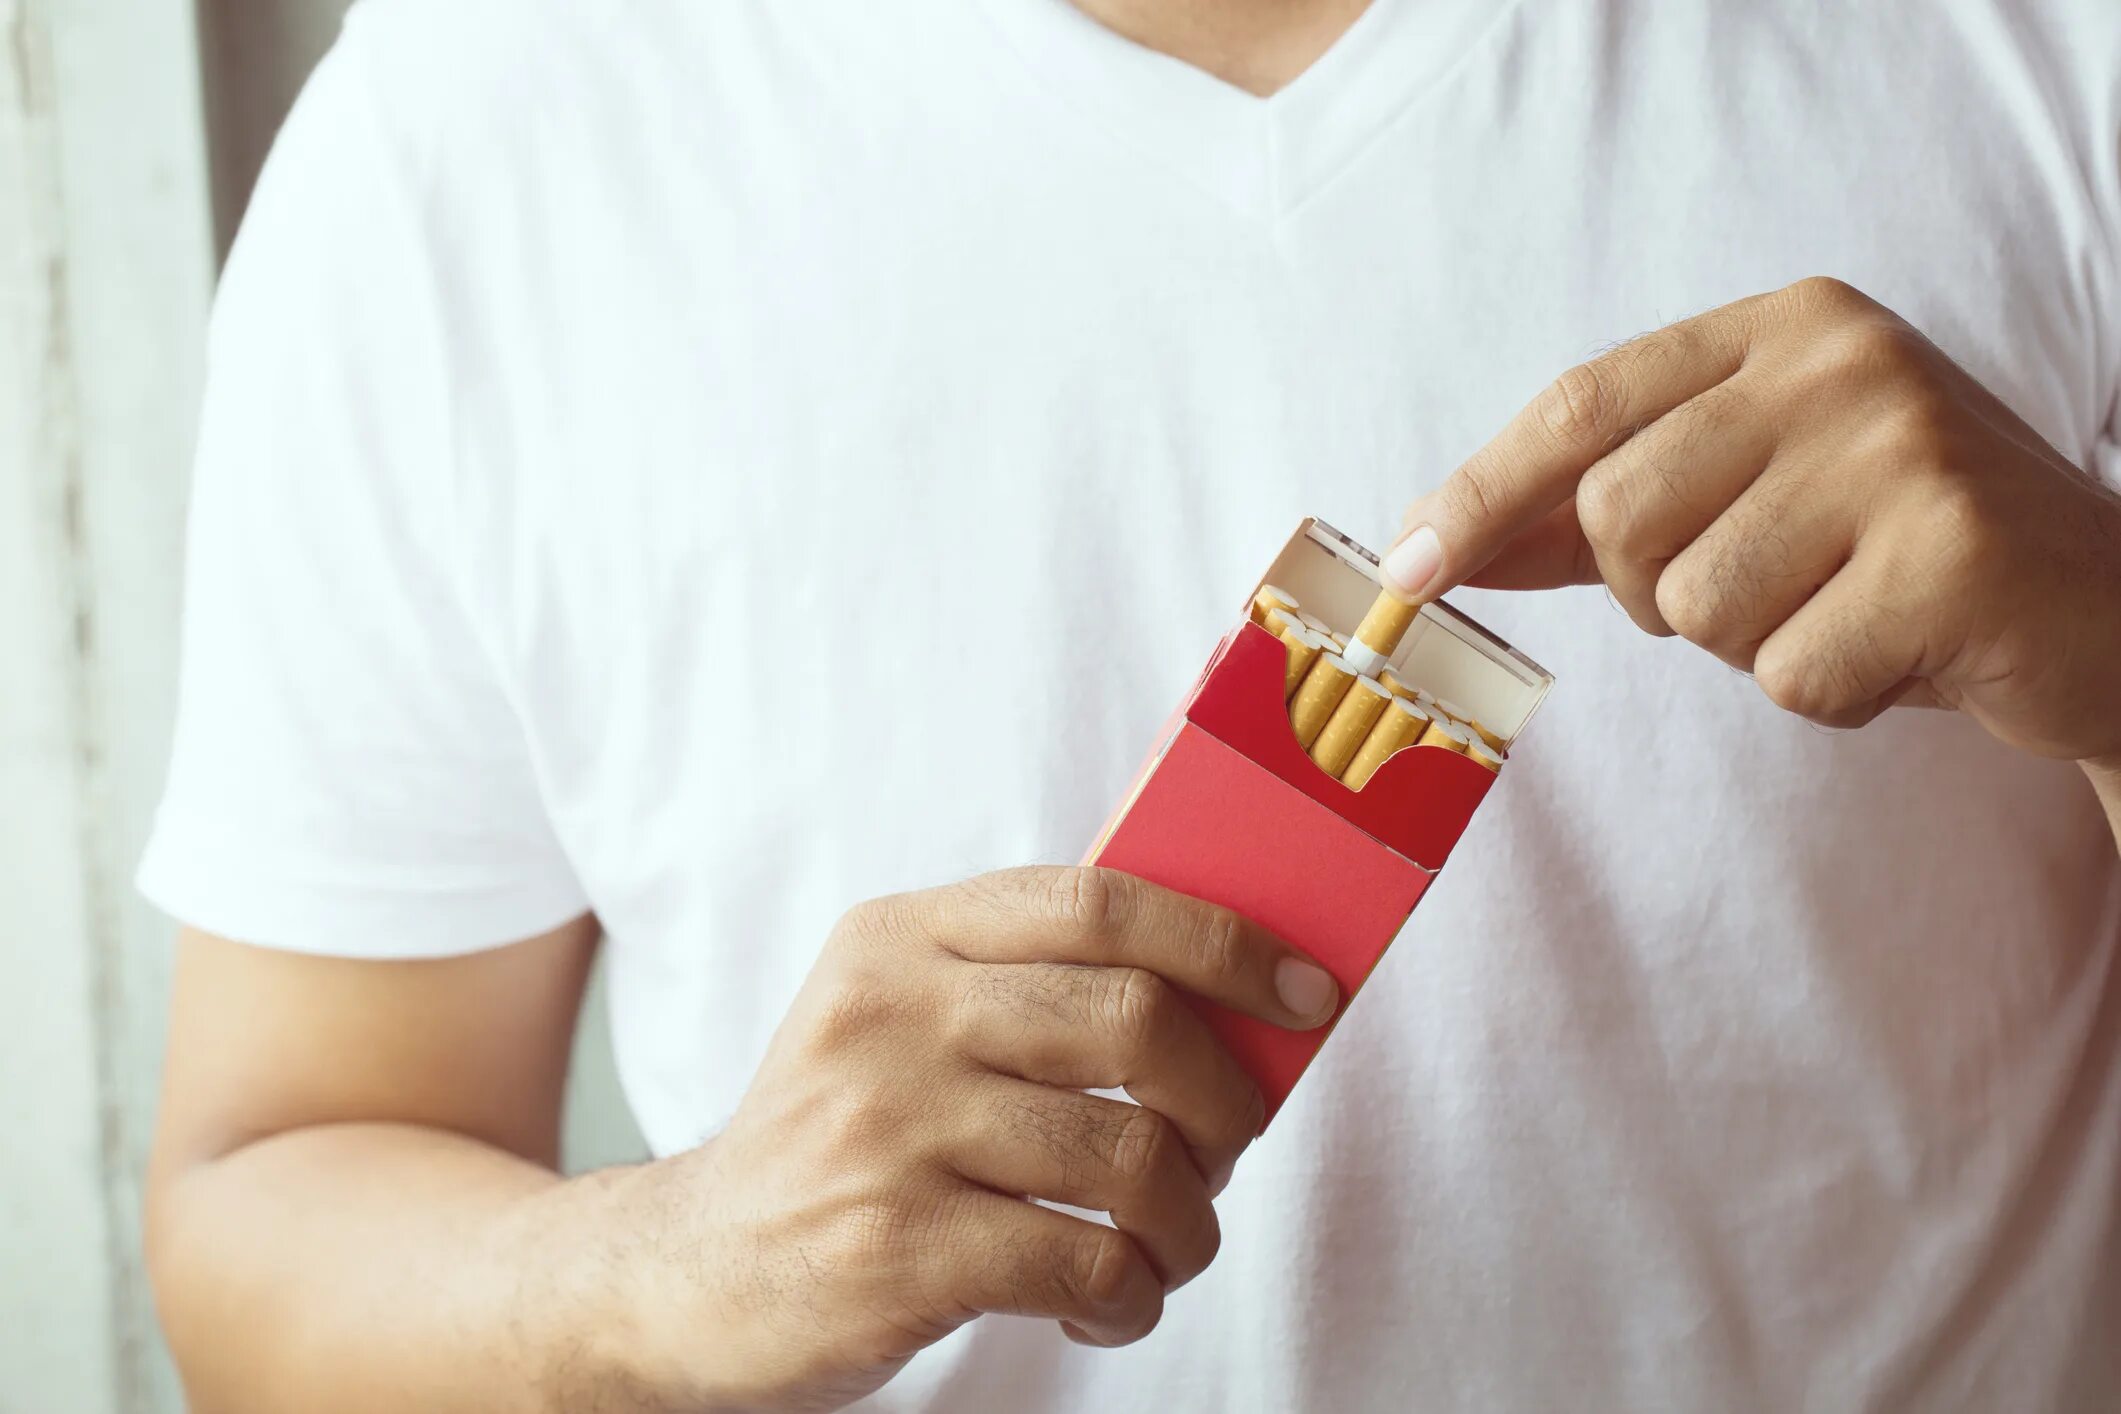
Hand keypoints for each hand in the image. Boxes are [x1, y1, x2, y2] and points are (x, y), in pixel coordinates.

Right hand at [601, 866, 1336, 1411]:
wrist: (691, 1273)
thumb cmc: (846, 1142)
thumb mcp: (905, 1024)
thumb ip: (1035, 991)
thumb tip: (1237, 1001)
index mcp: (902, 939)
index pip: (1098, 901)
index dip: (1226, 940)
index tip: (1308, 992)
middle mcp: (889, 1017)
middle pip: (1136, 1021)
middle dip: (1227, 1100)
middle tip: (1225, 1148)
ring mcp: (885, 1132)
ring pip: (1131, 1155)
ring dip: (1187, 1220)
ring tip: (1164, 1245)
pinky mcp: (893, 1248)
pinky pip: (1088, 1262)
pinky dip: (1132, 1295)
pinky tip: (1106, 1302)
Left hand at [1384, 276, 2120, 770]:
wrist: (2105, 612)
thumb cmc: (1895, 557)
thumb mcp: (1747, 500)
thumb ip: (1597, 513)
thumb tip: (1432, 546)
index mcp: (1785, 328)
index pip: (1582, 403)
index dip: (1480, 491)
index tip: (1404, 568)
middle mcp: (1843, 362)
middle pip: (1618, 515)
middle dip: (1658, 593)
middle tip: (1763, 592)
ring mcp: (1904, 448)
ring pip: (1695, 607)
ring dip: (1752, 645)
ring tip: (1843, 613)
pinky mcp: (1951, 552)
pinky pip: (1788, 673)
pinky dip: (1829, 694)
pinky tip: (1900, 653)